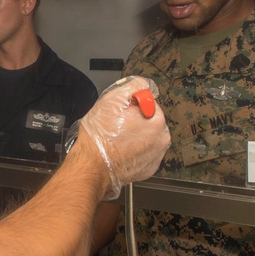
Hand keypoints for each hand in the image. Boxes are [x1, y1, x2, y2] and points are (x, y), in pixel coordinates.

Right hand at [78, 75, 170, 199]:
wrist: (92, 166)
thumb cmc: (100, 134)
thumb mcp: (111, 100)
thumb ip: (132, 87)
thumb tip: (143, 85)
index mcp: (157, 121)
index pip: (150, 105)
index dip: (133, 107)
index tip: (121, 114)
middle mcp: (162, 140)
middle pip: (150, 122)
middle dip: (137, 122)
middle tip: (117, 127)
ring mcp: (156, 157)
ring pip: (148, 138)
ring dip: (137, 137)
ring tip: (118, 141)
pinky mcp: (149, 169)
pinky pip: (145, 154)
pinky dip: (136, 152)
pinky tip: (122, 152)